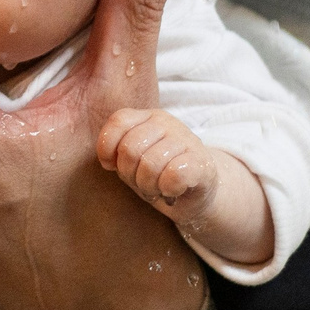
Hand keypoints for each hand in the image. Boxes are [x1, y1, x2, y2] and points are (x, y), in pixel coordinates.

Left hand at [99, 109, 214, 209]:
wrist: (196, 192)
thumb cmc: (159, 175)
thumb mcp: (133, 161)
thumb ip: (118, 153)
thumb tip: (109, 161)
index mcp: (148, 117)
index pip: (119, 121)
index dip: (107, 148)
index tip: (112, 166)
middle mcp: (167, 123)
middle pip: (130, 148)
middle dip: (129, 174)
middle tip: (141, 182)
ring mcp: (186, 140)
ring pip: (150, 165)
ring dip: (148, 186)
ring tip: (156, 188)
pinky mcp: (202, 163)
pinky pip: (174, 175)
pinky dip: (167, 188)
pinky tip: (171, 191)